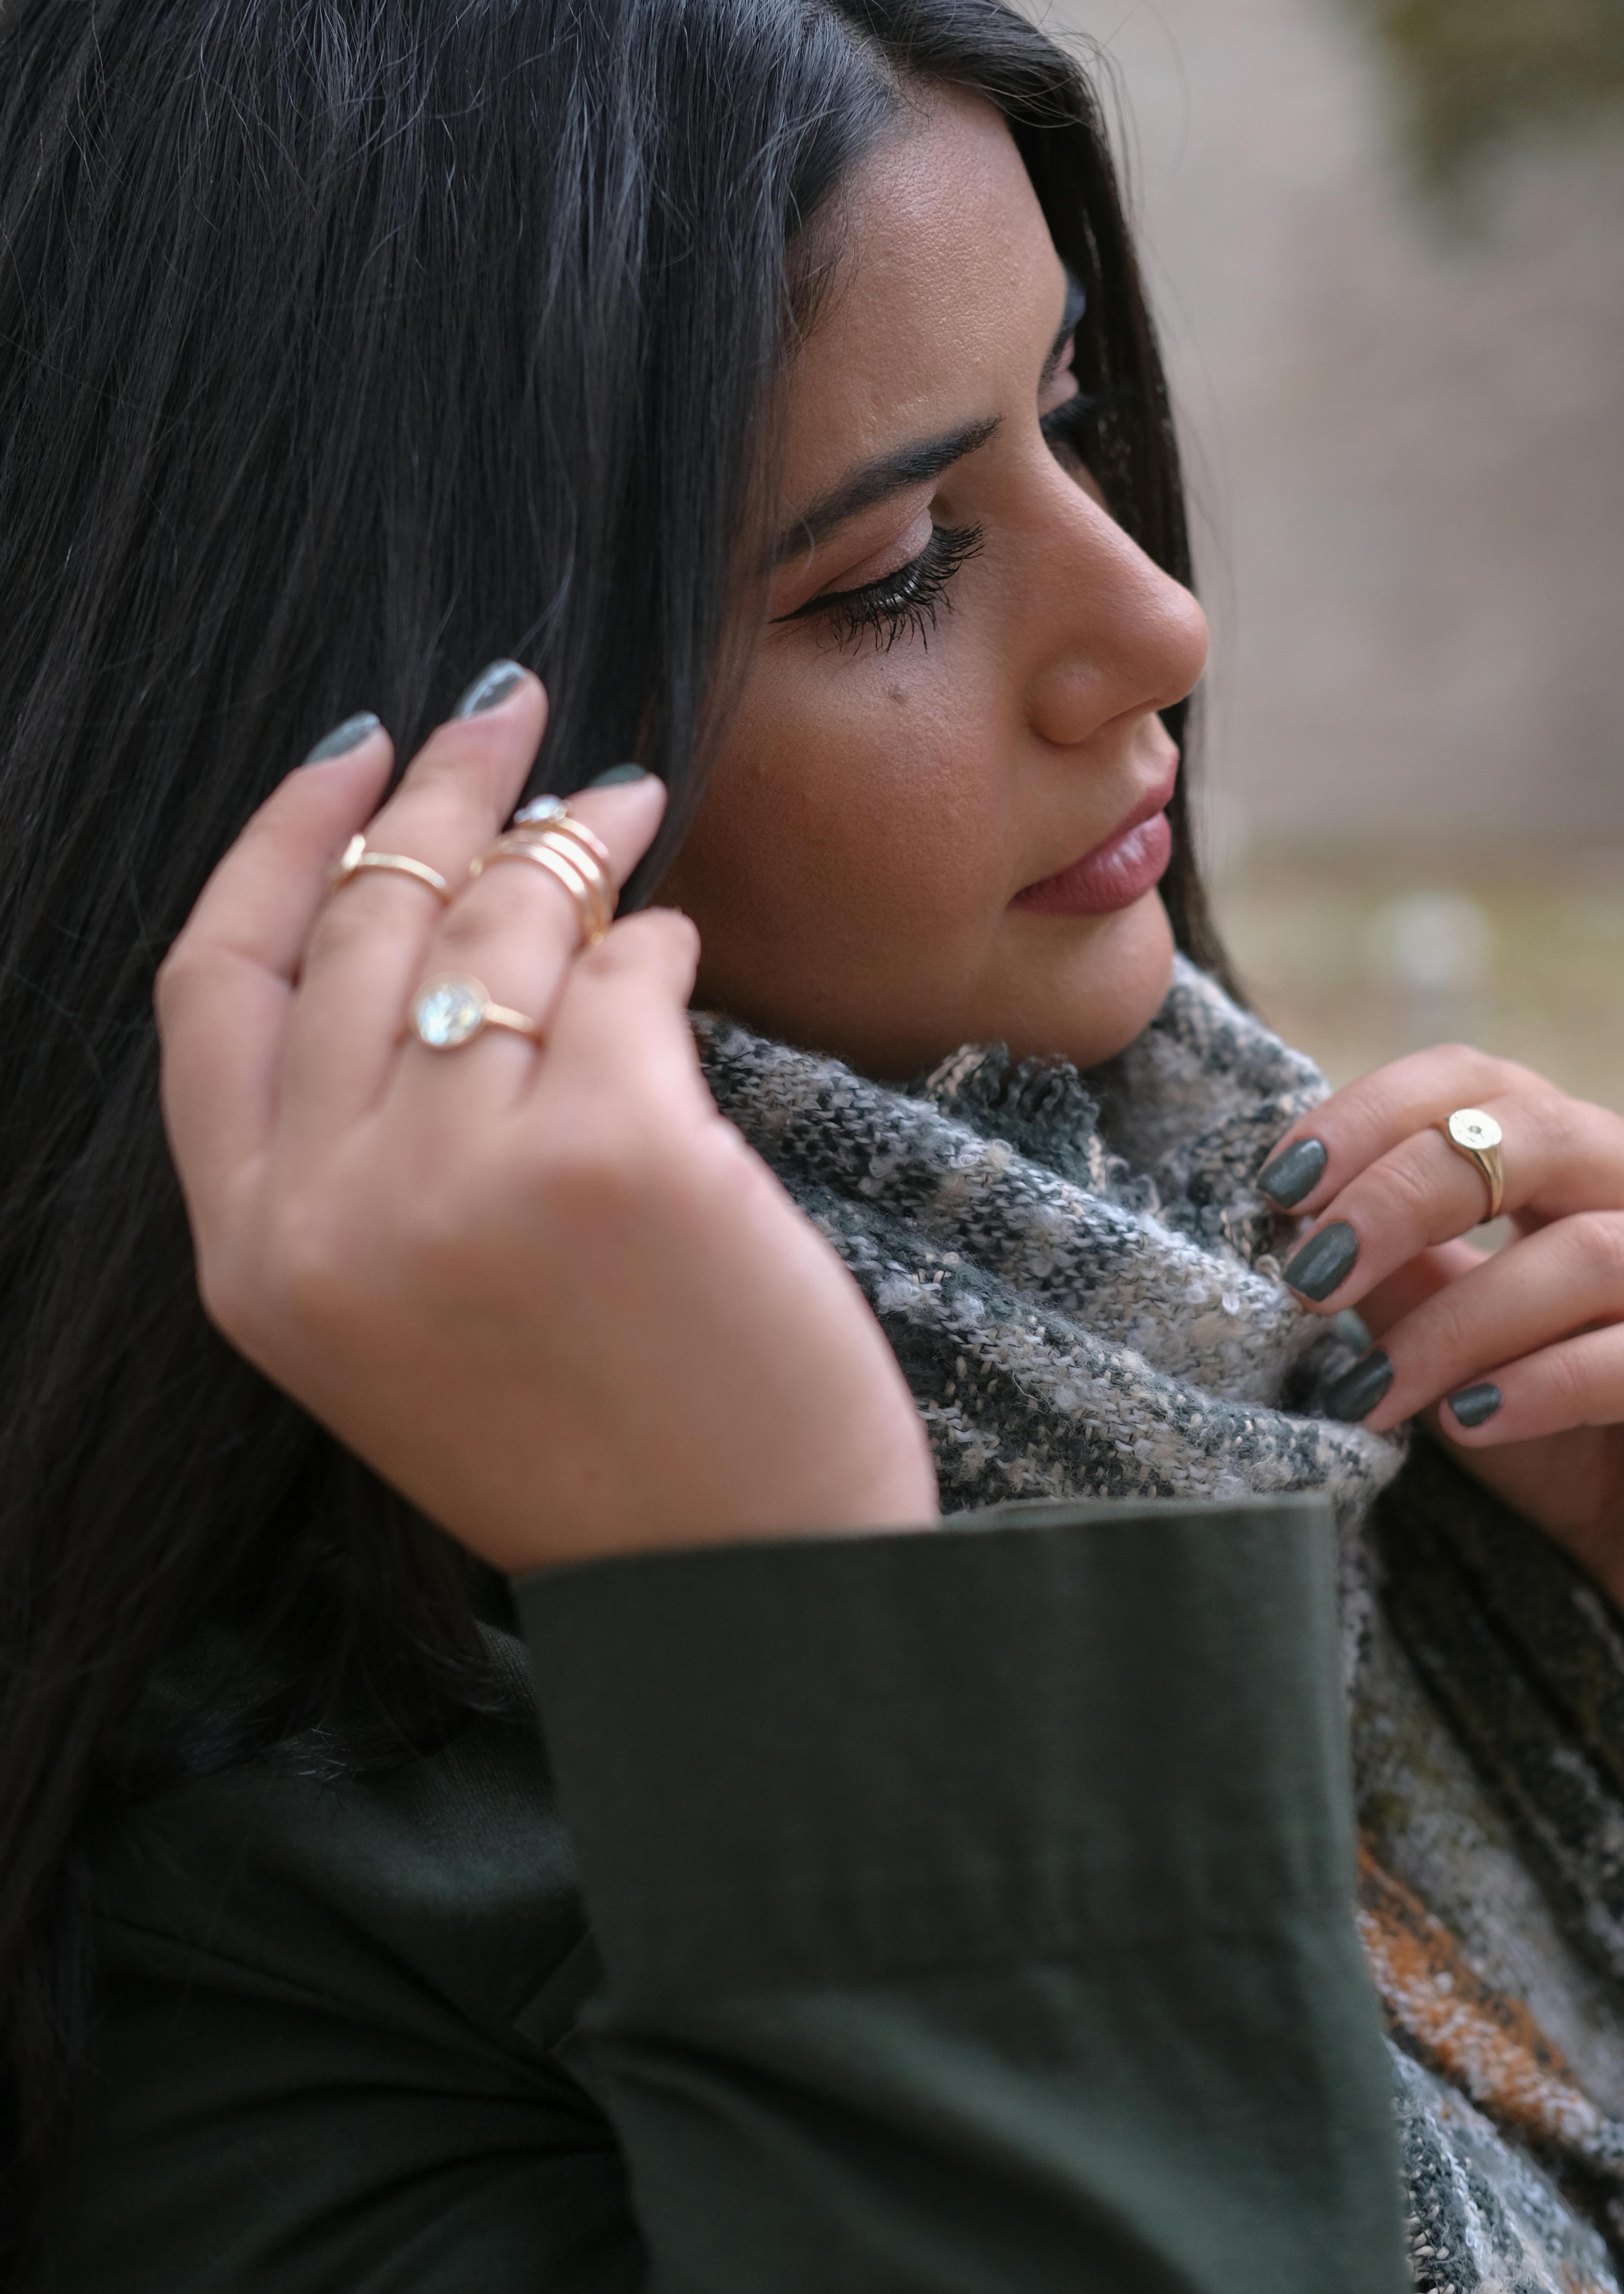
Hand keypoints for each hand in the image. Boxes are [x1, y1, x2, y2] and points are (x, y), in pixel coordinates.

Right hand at [156, 673, 937, 1574]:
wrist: (741, 1579)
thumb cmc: (590, 1446)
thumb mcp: (403, 1319)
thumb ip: (367, 1144)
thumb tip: (437, 906)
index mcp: (256, 1261)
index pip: (211, 985)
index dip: (278, 844)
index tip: (349, 753)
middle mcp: (335, 1215)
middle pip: (358, 927)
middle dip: (436, 794)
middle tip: (503, 714)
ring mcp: (467, 1181)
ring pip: (494, 929)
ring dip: (564, 836)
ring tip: (621, 801)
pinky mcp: (617, 1152)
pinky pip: (622, 972)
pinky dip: (650, 937)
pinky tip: (673, 943)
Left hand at [1261, 1050, 1623, 1771]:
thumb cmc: (1568, 1446)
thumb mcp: (1459, 1354)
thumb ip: (1401, 1282)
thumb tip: (1296, 1232)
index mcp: (1592, 1162)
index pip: (1480, 1084)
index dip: (1374, 1116)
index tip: (1279, 1188)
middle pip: (1535, 1136)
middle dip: (1402, 1197)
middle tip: (1310, 1278)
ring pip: (1588, 1254)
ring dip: (1458, 1320)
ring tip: (1370, 1389)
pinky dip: (1551, 1384)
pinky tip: (1472, 1424)